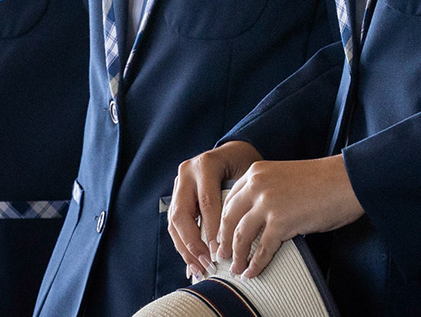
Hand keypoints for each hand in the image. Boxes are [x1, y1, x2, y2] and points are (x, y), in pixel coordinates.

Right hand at [169, 141, 261, 276]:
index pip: (206, 202)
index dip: (211, 229)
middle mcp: (187, 172)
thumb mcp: (246, 176)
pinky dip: (183, 244)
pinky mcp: (176, 194)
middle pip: (182, 213)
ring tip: (198, 269)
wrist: (234, 150)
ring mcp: (179, 183)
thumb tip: (235, 239)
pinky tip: (192, 262)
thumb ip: (237, 202)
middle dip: (193, 244)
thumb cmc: (244, 164)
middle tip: (207, 264)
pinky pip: (175, 223)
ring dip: (185, 248)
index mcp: (206, 164)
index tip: (219, 253)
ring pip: (174, 221)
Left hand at [216, 155, 364, 277]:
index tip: (221, 235)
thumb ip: (266, 191)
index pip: (229, 198)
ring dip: (236, 255)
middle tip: (221, 255)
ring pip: (241, 235)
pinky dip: (255, 264)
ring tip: (236, 268)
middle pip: (228, 217)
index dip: (222, 220)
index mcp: (256, 171)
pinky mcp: (281, 222)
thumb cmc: (321, 180)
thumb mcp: (283, 176)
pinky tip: (252, 272)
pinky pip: (262, 249)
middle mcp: (257, 185)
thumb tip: (256, 217)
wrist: (344, 180)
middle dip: (222, 240)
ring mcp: (267, 203)